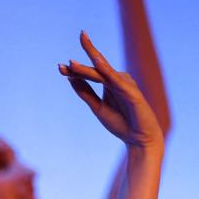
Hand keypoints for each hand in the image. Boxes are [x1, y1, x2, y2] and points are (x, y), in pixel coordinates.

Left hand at [59, 32, 162, 148]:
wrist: (139, 139)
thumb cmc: (121, 123)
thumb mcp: (97, 107)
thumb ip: (85, 92)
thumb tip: (70, 79)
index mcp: (110, 82)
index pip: (90, 73)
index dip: (75, 70)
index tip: (59, 67)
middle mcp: (118, 79)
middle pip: (96, 69)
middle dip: (80, 65)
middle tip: (64, 59)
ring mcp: (125, 84)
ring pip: (102, 74)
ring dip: (87, 68)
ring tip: (72, 63)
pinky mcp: (132, 92)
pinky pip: (117, 80)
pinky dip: (107, 71)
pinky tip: (97, 62)